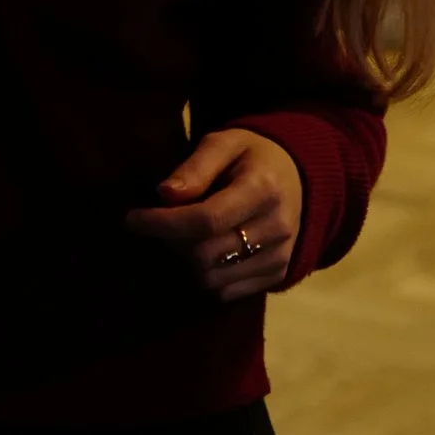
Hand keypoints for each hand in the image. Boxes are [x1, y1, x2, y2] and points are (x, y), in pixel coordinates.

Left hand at [123, 128, 304, 301]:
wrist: (301, 178)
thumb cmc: (252, 156)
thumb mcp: (224, 143)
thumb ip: (195, 166)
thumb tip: (164, 194)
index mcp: (262, 189)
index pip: (205, 220)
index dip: (163, 224)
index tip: (132, 219)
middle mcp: (276, 227)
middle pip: (205, 255)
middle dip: (172, 242)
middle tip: (162, 224)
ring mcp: (280, 255)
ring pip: (212, 279)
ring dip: (187, 262)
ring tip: (185, 237)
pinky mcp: (278, 274)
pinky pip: (227, 292)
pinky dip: (207, 276)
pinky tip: (205, 251)